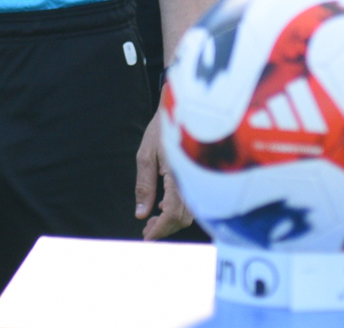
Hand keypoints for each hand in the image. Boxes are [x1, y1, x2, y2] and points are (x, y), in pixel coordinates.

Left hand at [136, 114, 191, 238]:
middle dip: (165, 228)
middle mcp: (194, 179)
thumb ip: (144, 186)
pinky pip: (194, 199)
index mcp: (180, 175)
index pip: (173, 214)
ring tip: (153, 217)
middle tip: (146, 228)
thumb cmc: (165, 126)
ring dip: (172, 219)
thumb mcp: (146, 154)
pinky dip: (179, 208)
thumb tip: (142, 213)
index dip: (160, 230)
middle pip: (183, 217)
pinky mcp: (201, 173)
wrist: (186, 104)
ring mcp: (200, 176)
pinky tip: (165, 202)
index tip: (146, 237)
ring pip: (190, 211)